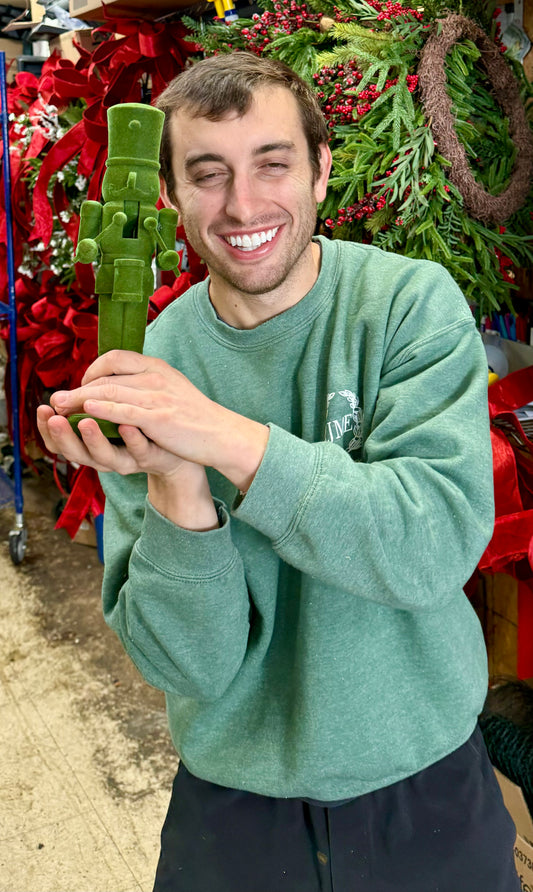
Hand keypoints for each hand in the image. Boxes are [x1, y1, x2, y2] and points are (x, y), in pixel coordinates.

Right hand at [37, 404, 184, 477]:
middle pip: (76, 452)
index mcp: (89, 444)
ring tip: (86, 421)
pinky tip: (127, 425)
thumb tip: (73, 386)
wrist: (175, 448)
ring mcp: (127, 458)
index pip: (59, 441)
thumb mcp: (112, 414)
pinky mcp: (149, 457)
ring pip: (104, 455)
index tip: (42, 410)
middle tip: (54, 419)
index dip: (47, 428)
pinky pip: (138, 450)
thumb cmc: (137, 428)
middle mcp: (104, 455)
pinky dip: (132, 439)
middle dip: (63, 436)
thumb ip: (94, 402)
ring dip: (94, 439)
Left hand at [48, 350, 268, 489]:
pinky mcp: (158, 418)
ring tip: (60, 408)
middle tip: (57, 399)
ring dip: (79, 400)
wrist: (221, 434)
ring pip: (109, 392)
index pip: (116, 357)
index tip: (83, 385)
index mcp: (156, 367)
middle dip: (77, 388)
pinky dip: (102, 409)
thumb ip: (147, 382)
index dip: (93, 370)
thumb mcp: (171, 388)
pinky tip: (85, 412)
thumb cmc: (195, 416)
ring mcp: (156, 396)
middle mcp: (154, 377)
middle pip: (106, 377)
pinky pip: (124, 410)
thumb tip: (121, 383)